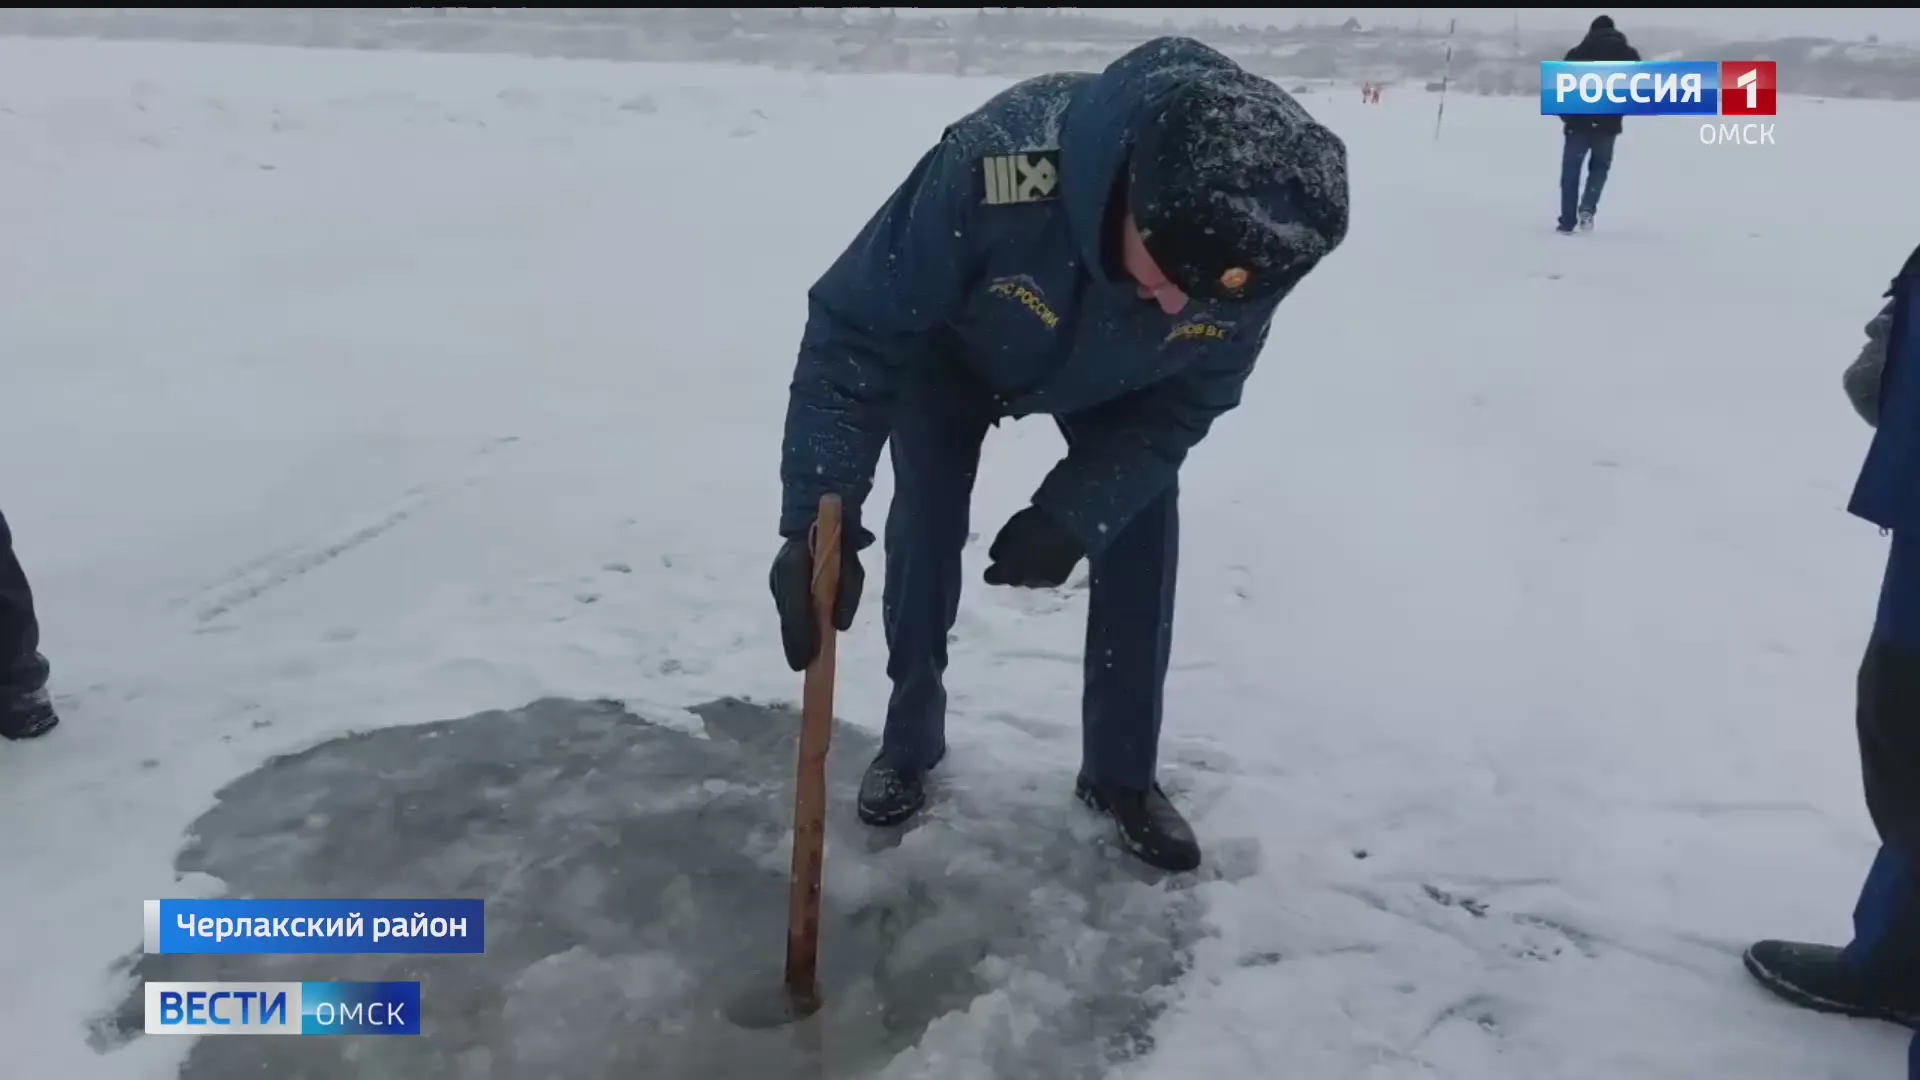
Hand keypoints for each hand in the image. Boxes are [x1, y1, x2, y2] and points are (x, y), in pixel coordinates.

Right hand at [769, 532, 863, 671]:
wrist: (816, 520)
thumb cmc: (840, 545)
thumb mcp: (852, 567)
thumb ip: (847, 595)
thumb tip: (840, 626)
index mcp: (795, 565)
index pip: (796, 606)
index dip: (800, 634)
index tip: (806, 658)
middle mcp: (780, 573)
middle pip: (787, 615)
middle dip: (794, 643)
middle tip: (802, 667)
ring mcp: (776, 579)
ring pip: (785, 614)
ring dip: (793, 636)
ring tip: (802, 660)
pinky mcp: (778, 583)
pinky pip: (787, 609)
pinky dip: (794, 626)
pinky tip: (801, 642)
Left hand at [983, 505, 1083, 587]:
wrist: (1071, 525)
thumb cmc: (1034, 523)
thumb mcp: (1008, 529)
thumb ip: (1000, 547)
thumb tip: (999, 558)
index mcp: (1008, 571)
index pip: (991, 577)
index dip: (993, 569)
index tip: (998, 560)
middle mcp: (1024, 583)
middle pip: (1013, 579)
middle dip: (1014, 569)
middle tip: (1020, 553)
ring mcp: (1043, 583)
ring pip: (1030, 580)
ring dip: (1031, 571)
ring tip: (1038, 554)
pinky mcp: (1059, 580)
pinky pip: (1046, 577)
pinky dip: (1046, 569)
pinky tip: (1051, 556)